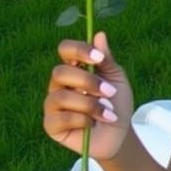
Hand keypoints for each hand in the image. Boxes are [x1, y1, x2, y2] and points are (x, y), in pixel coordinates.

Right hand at [44, 30, 133, 160]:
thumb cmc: (116, 105)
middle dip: (88, 82)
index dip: (79, 50)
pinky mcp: (51, 126)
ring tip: (108, 112)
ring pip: (61, 96)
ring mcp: (52, 105)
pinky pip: (61, 118)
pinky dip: (83, 120)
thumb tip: (99, 35)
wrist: (119, 135)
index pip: (65, 50)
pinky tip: (94, 124)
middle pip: (60, 72)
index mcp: (73, 68)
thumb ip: (107, 60)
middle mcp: (58, 84)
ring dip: (89, 104)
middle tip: (110, 92)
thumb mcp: (117, 81)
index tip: (98, 58)